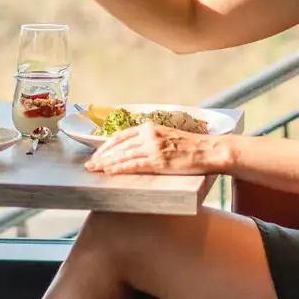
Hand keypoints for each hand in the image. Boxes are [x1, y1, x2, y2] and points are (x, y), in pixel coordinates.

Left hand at [84, 123, 227, 176]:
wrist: (208, 150)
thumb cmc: (190, 145)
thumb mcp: (165, 136)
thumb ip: (149, 139)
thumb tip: (133, 149)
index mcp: (148, 127)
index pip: (120, 136)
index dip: (106, 146)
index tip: (97, 154)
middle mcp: (148, 135)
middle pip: (118, 145)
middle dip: (102, 155)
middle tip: (90, 164)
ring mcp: (153, 147)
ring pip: (123, 155)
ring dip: (106, 163)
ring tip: (95, 169)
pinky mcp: (159, 161)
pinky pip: (134, 164)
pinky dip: (120, 168)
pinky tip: (110, 172)